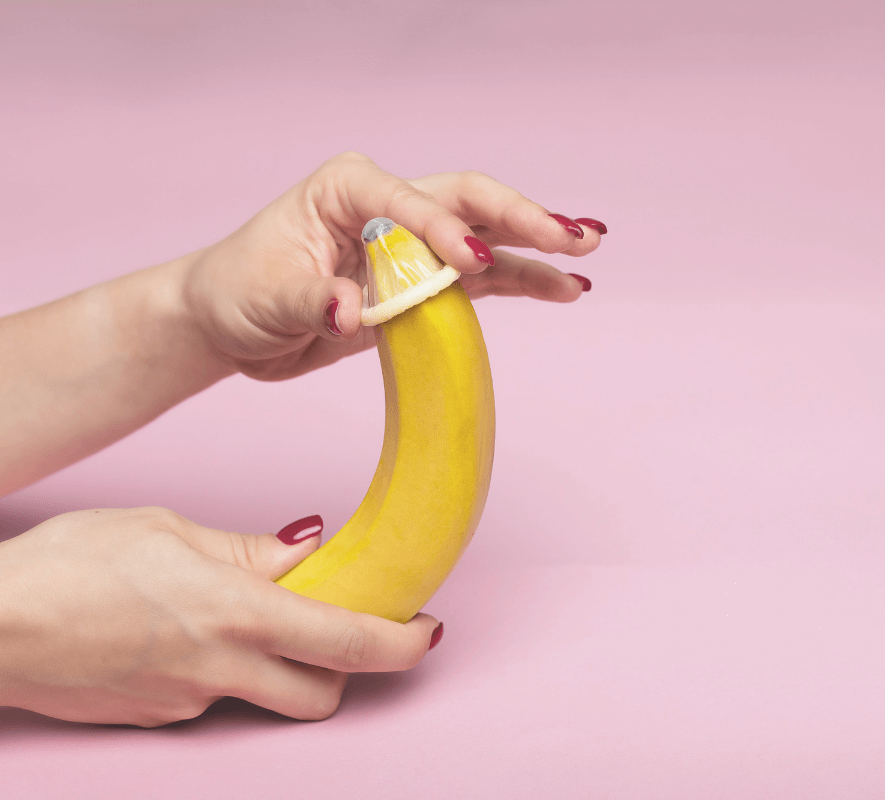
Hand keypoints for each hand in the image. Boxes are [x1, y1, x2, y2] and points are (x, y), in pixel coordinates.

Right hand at [0, 507, 440, 726]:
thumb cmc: (71, 563)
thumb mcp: (170, 532)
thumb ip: (249, 551)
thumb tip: (309, 548)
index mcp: (238, 615)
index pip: (349, 642)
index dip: (402, 643)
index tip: (428, 632)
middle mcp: (222, 670)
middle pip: (322, 694)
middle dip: (345, 669)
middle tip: (337, 625)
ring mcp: (189, 703)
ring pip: (267, 697)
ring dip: (280, 666)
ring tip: (244, 618)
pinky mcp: (156, 719)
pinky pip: (213, 698)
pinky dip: (223, 669)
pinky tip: (184, 633)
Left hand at [183, 152, 605, 380]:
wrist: (231, 324)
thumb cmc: (239, 292)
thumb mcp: (265, 297)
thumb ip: (310, 300)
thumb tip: (351, 309)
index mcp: (349, 190)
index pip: (409, 203)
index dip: (443, 231)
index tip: (472, 264)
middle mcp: (390, 207)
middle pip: (469, 201)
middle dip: (522, 217)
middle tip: (572, 235)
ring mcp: (413, 245)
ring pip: (488, 238)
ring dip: (537, 248)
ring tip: (585, 257)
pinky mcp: (424, 284)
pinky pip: (484, 282)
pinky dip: (523, 284)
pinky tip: (563, 288)